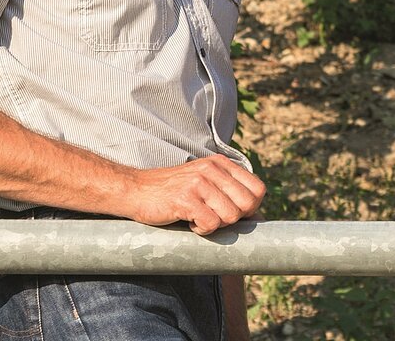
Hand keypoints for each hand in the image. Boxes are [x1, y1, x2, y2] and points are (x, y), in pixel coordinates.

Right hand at [127, 155, 264, 235]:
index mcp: (221, 164)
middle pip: (247, 204)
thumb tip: (259, 217)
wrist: (135, 190)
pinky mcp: (185, 198)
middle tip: (213, 218)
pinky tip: (189, 222)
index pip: (258, 189)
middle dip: (234, 219)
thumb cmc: (172, 192)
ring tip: (197, 218)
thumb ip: (228, 192)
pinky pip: (210, 223)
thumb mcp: (204, 182)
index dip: (251, 208)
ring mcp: (198, 182)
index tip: (233, 215)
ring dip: (215, 225)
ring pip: (231, 215)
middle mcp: (212, 169)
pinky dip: (201, 230)